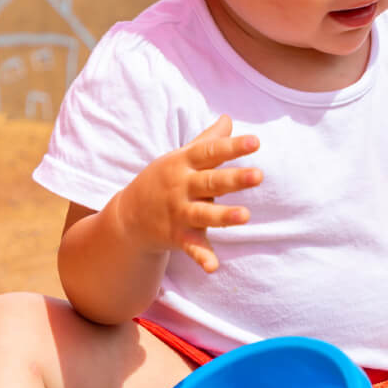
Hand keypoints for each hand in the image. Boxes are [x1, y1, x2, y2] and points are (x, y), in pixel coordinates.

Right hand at [117, 115, 261, 272]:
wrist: (128, 216)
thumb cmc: (163, 181)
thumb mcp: (180, 158)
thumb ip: (207, 141)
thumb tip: (228, 119)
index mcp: (184, 164)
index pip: (210, 152)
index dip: (232, 147)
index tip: (255, 142)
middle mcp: (182, 187)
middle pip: (210, 182)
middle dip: (233, 179)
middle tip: (258, 175)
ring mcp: (178, 213)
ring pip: (203, 214)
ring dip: (223, 216)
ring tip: (245, 216)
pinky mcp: (177, 236)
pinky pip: (191, 248)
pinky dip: (202, 257)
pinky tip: (214, 267)